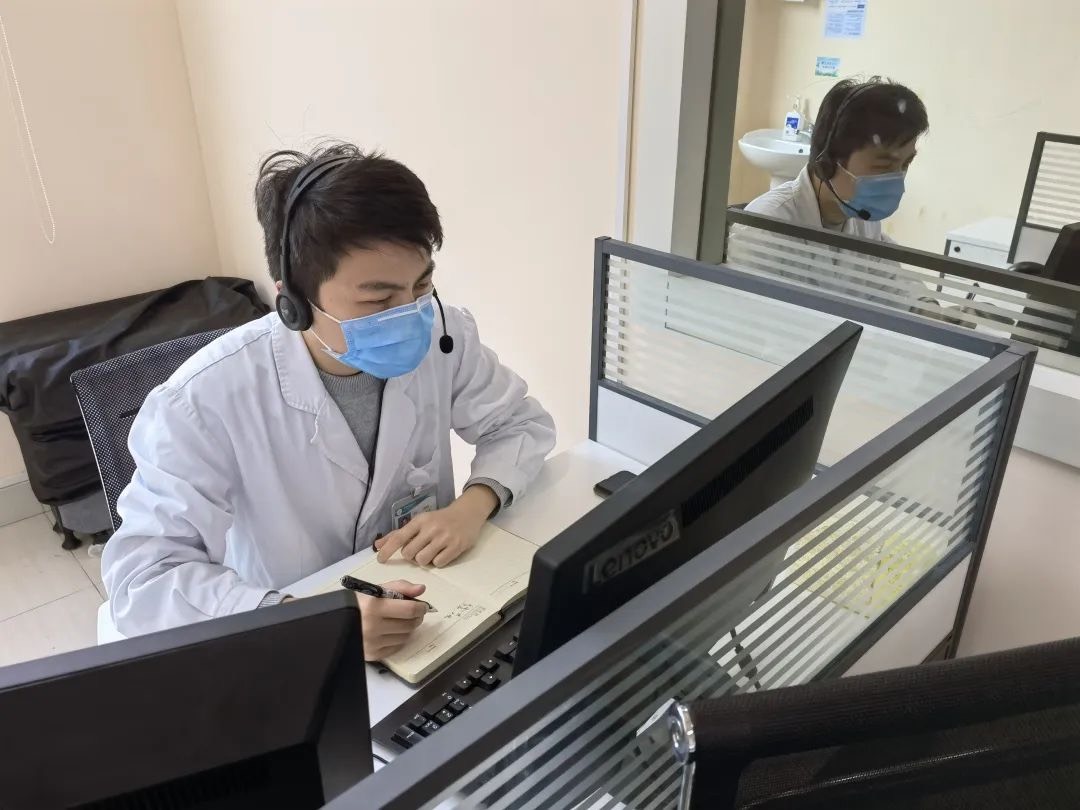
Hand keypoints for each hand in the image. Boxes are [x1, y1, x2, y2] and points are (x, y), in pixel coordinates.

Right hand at [356, 580, 427, 659]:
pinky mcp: (371, 654)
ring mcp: (372, 643)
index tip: (422, 605)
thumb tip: (421, 589)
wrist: (337, 618)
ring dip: (408, 628)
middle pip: (409, 625)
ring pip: (405, 637)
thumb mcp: (377, 589)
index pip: (409, 610)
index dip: (420, 607)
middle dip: (416, 618)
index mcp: (374, 607)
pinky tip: (392, 631)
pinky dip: (398, 639)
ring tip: (401, 621)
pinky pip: (396, 647)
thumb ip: (400, 587)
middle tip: (415, 613)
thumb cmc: (359, 601)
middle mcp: (372, 627)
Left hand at [374, 486, 497, 567]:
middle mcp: (431, 528)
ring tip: (430, 552)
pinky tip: (442, 553)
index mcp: (420, 521)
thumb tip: (377, 545)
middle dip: (411, 556)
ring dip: (423, 560)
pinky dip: (438, 562)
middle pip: (409, 553)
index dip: (387, 550)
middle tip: (419, 550)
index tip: (380, 560)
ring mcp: (444, 538)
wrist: (467, 513)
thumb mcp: (420, 522)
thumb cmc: (440, 519)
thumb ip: (398, 534)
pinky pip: (438, 563)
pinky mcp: (456, 547)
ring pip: (422, 560)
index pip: (399, 537)